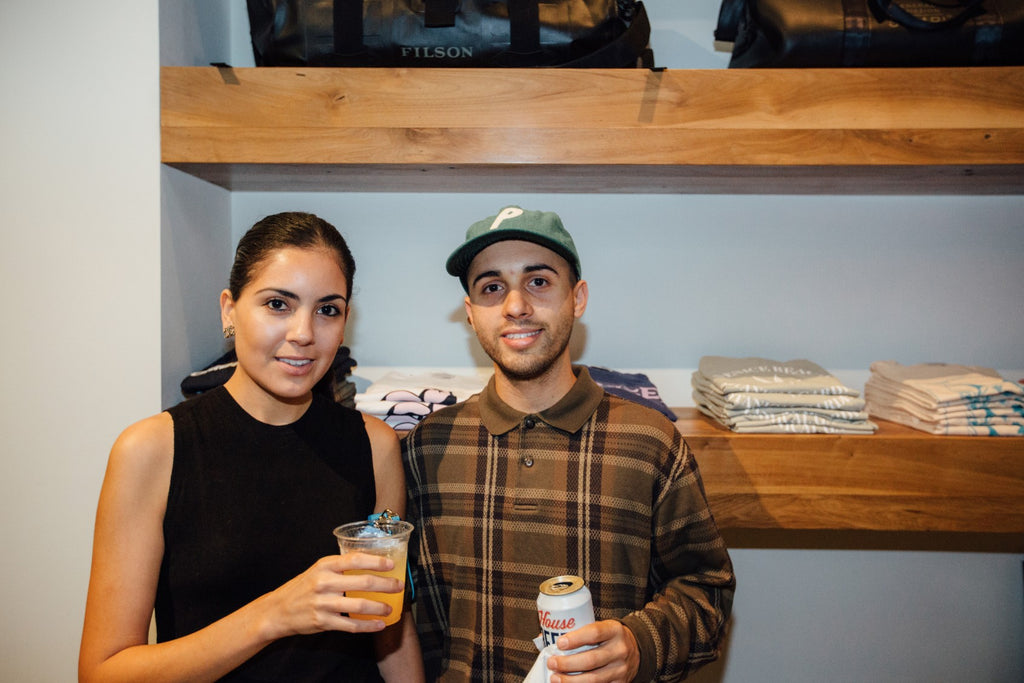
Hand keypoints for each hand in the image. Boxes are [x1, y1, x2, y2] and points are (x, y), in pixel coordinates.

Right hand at [258, 553, 403, 640]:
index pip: (355, 559)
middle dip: (386, 585)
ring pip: (360, 606)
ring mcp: (323, 603)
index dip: (376, 561)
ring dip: (380, 608)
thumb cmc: (303, 587)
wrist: (278, 610)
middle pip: (363, 583)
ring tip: (390, 608)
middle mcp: (324, 582)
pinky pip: (351, 625)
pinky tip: (379, 625)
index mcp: (325, 565)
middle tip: (398, 586)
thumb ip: (340, 566)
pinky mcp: (323, 622)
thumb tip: (371, 560)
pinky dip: (368, 626)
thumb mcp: (318, 569)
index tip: (391, 565)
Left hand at [547, 619, 639, 682]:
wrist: (636, 649)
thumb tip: (544, 637)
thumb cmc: (610, 637)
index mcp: (614, 631)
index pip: (594, 633)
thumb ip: (579, 631)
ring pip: (594, 679)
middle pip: (591, 660)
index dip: (576, 639)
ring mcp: (621, 669)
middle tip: (552, 663)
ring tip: (556, 678)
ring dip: (571, 681)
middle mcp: (620, 650)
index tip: (560, 643)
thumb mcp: (602, 627)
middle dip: (568, 664)